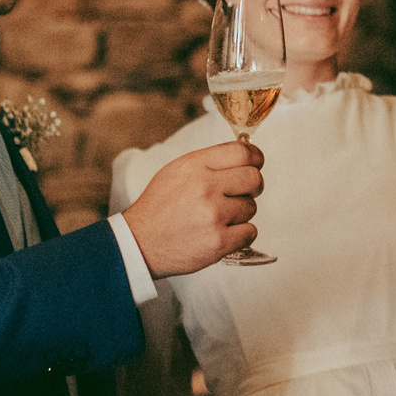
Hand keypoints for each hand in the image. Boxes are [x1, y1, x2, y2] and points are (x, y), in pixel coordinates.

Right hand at [123, 141, 262, 274]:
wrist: (140, 243)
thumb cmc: (159, 207)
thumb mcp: (177, 171)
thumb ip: (209, 162)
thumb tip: (244, 156)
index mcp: (194, 166)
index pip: (242, 152)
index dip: (255, 158)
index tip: (256, 163)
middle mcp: (205, 188)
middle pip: (254, 179)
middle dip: (252, 187)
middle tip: (239, 194)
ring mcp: (213, 216)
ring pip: (252, 207)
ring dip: (240, 213)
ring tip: (217, 218)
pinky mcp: (219, 242)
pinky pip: (250, 232)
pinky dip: (240, 234)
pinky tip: (222, 233)